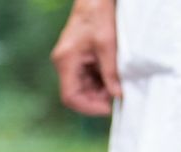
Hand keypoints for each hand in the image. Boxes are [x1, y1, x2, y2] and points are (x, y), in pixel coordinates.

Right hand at [51, 0, 120, 115]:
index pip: (70, 96)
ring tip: (117, 83)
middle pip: (76, 93)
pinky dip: (99, 79)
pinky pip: (85, 76)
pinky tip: (112, 74)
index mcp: (66, 61)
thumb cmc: (99, 14)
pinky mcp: (76, 57)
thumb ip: (111, 72)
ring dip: (99, 89)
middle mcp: (63, 63)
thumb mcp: (108, 45)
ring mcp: (69, 60)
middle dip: (96, 98)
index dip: (88, 107)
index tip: (108, 108)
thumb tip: (117, 95)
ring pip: (82, 86)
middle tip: (117, 94)